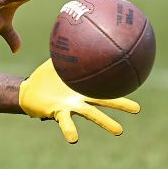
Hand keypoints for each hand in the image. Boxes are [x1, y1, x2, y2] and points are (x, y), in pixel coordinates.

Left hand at [18, 59, 140, 143]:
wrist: (29, 91)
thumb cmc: (46, 77)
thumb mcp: (56, 59)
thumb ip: (65, 48)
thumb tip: (72, 29)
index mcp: (84, 86)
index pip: (106, 84)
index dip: (119, 83)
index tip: (136, 78)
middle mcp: (82, 98)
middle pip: (105, 100)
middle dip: (121, 104)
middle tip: (138, 109)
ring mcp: (72, 106)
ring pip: (92, 114)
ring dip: (105, 122)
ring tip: (119, 131)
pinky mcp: (58, 112)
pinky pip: (65, 122)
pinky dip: (70, 130)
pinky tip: (75, 139)